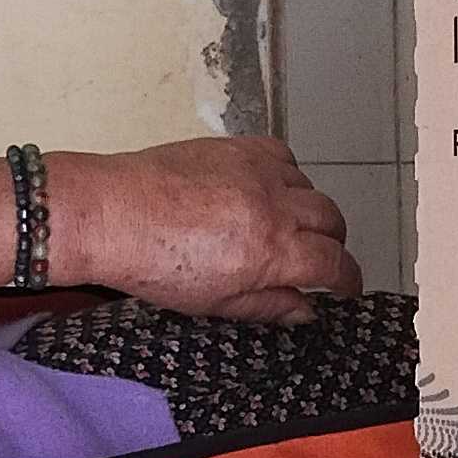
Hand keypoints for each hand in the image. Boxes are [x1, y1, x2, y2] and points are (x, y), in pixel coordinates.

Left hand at [54, 139, 357, 321]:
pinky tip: (268, 190)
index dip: (348, 279)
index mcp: (272, 250)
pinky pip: (283, 155)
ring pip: (310, 187)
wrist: (109, 213)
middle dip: (332, 244)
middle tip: (316, 259)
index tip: (345, 288)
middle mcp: (274, 205)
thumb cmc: (151, 263)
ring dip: (308, 209)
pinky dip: (286, 174)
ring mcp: (257, 170)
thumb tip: (306, 310)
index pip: (335, 263)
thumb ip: (268, 305)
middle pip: (332, 220)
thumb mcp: (214, 303)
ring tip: (287, 226)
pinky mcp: (237, 147)